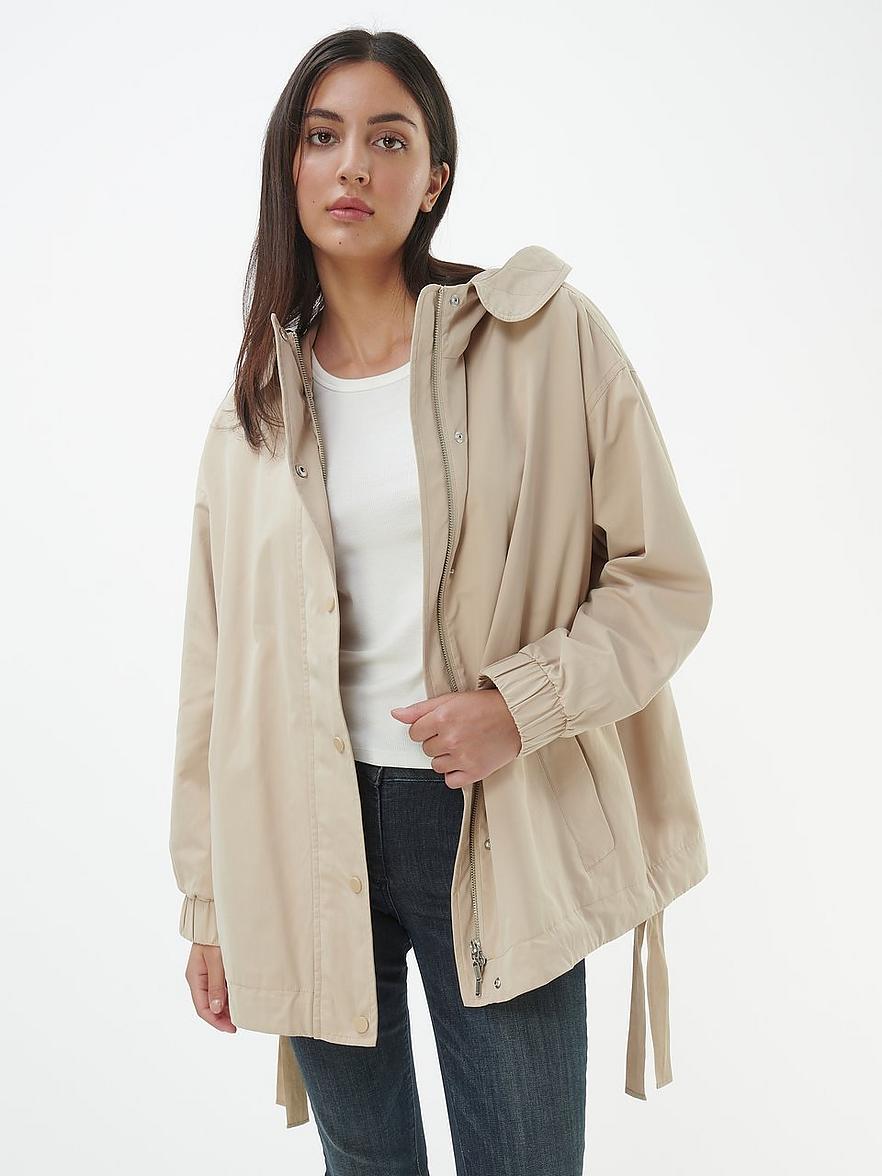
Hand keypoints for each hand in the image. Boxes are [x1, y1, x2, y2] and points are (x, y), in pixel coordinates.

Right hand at [185, 942, 236, 1032]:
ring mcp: (207, 973)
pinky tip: (240, 998)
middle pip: (208, 1005)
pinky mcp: (215, 968)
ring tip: (241, 1012)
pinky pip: (220, 987)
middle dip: (222, 1017)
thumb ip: (216, 984)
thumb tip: (215, 1010)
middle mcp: (199, 978)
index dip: (216, 1021)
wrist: (214, 917)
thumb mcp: (216, 961)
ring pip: (215, 997)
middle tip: (239, 1023)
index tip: (232, 1028)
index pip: (202, 1008)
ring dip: (226, 1007)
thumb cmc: (214, 937)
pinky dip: (229, 995)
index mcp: (194, 978)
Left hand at [390, 687, 521, 788]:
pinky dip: (455, 774)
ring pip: (436, 766)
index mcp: (442, 717)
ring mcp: (462, 757)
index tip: (439, 726)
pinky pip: (451, 781)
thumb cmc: (485, 705)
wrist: (517, 716)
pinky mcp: (474, 772)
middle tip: (456, 732)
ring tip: (462, 746)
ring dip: (446, 758)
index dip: (425, 729)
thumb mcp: (451, 700)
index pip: (414, 733)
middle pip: (426, 749)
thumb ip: (420, 709)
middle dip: (437, 742)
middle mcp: (450, 738)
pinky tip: (465, 761)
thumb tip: (396, 714)